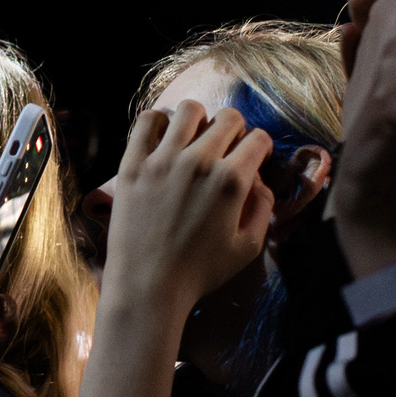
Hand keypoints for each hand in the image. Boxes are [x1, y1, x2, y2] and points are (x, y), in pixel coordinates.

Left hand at [96, 99, 276, 317]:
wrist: (147, 286)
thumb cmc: (200, 271)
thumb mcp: (248, 247)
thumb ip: (263, 207)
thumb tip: (258, 179)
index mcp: (231, 181)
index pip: (258, 138)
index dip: (260, 148)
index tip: (252, 158)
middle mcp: (199, 162)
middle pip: (228, 117)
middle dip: (235, 130)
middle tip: (225, 150)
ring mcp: (162, 159)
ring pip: (189, 109)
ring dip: (199, 121)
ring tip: (194, 140)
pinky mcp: (132, 163)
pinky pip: (147, 120)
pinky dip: (159, 122)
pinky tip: (163, 139)